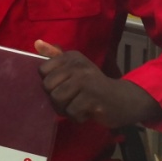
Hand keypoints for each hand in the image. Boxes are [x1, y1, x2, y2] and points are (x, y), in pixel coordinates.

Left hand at [34, 40, 161, 129]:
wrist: (124, 99)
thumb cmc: (93, 84)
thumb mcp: (75, 67)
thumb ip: (55, 56)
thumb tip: (37, 43)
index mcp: (71, 57)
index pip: (42, 70)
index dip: (50, 84)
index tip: (63, 85)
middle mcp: (78, 66)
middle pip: (47, 87)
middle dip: (55, 99)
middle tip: (70, 99)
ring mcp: (86, 81)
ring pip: (57, 100)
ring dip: (66, 109)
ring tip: (78, 106)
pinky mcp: (93, 98)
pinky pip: (71, 112)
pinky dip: (77, 117)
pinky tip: (87, 112)